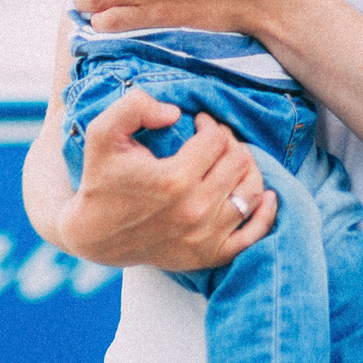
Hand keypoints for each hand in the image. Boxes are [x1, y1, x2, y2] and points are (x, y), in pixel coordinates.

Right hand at [55, 87, 275, 270]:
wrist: (95, 235)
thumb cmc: (102, 180)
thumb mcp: (103, 134)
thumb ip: (134, 107)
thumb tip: (175, 113)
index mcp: (174, 179)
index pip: (217, 139)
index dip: (210, 124)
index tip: (197, 124)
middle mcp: (195, 210)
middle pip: (238, 162)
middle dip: (229, 142)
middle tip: (213, 140)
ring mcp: (205, 236)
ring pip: (251, 191)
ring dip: (247, 169)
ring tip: (230, 161)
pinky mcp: (210, 255)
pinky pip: (254, 234)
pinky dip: (266, 212)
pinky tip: (266, 195)